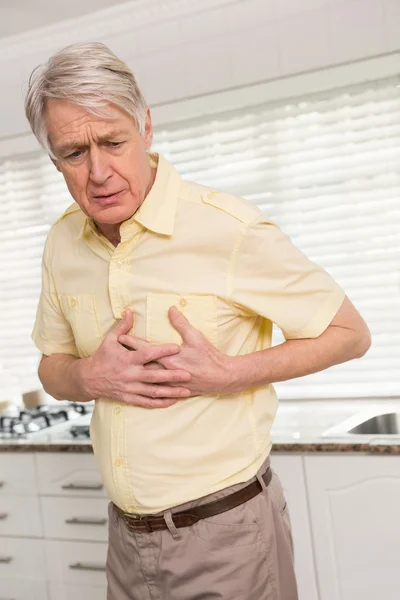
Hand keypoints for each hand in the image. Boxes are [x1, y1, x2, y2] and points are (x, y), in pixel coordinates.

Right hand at [79, 310, 191, 407]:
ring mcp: (130, 388)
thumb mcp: (109, 340)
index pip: (147, 354)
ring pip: (153, 391)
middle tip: (188, 374)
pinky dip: (160, 403)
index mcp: (127, 360)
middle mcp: (130, 375)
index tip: (177, 347)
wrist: (88, 379)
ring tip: (186, 390)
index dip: (162, 351)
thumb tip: (130, 311)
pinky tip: (172, 401)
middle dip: (172, 376)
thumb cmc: (101, 357)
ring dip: (170, 392)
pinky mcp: (129, 398)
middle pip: (154, 376)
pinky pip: (146, 402)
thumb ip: (122, 327)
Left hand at [118, 306, 234, 395]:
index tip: (119, 337)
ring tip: (121, 369)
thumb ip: (181, 323)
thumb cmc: (208, 356)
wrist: (221, 378)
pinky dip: (145, 387)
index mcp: (168, 358)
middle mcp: (165, 372)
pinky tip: (138, 386)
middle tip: (113, 354)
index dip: (131, 342)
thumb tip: (171, 309)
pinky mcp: (173, 390)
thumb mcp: (195, 336)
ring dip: (134, 373)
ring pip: (146, 379)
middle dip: (127, 358)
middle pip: (141, 364)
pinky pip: (155, 390)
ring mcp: (169, 383)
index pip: (145, 349)